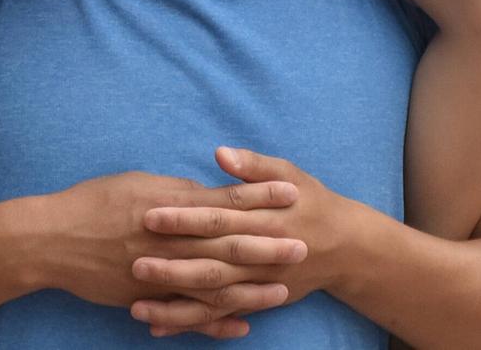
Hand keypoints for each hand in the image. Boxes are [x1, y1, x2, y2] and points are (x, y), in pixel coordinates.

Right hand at [37, 169, 302, 335]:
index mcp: (170, 205)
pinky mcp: (146, 298)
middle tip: (302, 245)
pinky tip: (240, 327)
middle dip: (268, 245)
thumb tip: (208, 191)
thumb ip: (177, 191)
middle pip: (227, 243)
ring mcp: (158, 272)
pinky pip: (187, 313)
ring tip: (283, 290)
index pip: (225, 199)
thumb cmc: (94, 202)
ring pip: (212, 283)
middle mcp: (168, 239)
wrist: (51, 240)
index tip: (292, 193)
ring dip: (250, 288)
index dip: (260, 196)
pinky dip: (214, 322)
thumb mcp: (139, 184)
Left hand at [132, 147, 367, 333]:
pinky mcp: (256, 302)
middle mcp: (259, 257)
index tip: (151, 214)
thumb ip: (254, 166)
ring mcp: (257, 284)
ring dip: (175, 303)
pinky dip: (190, 324)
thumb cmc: (312, 202)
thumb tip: (221, 153)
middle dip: (172, 264)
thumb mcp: (290, 174)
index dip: (185, 217)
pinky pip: (219, 317)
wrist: (346, 248)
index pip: (218, 218)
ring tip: (136, 306)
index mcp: (264, 220)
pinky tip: (158, 327)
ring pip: (211, 298)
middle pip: (210, 261)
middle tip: (134, 260)